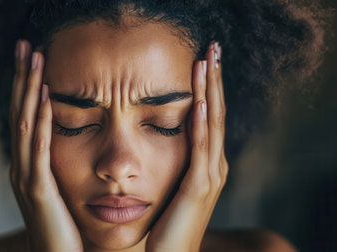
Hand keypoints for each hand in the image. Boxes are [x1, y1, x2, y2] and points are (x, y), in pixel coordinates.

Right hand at [9, 40, 82, 251]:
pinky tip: (44, 97)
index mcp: (28, 165)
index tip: (34, 59)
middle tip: (27, 46)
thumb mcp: (60, 190)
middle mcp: (21, 166)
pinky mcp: (38, 190)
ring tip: (35, 59)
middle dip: (23, 78)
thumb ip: (59, 167)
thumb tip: (70, 144)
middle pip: (20, 112)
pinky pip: (38, 148)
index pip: (25, 117)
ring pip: (25, 124)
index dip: (27, 87)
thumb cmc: (64, 227)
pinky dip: (40, 120)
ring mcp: (26, 177)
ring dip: (29, 89)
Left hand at [146, 42, 227, 251]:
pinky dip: (201, 126)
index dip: (208, 86)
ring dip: (209, 92)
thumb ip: (177, 161)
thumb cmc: (169, 220)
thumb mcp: (175, 184)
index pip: (209, 115)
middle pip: (215, 112)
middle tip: (213, 48)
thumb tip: (165, 136)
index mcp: (208, 162)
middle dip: (214, 80)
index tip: (203, 60)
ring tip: (207, 63)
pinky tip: (199, 104)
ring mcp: (209, 175)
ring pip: (211, 125)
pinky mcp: (198, 187)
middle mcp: (214, 164)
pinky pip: (200, 150)